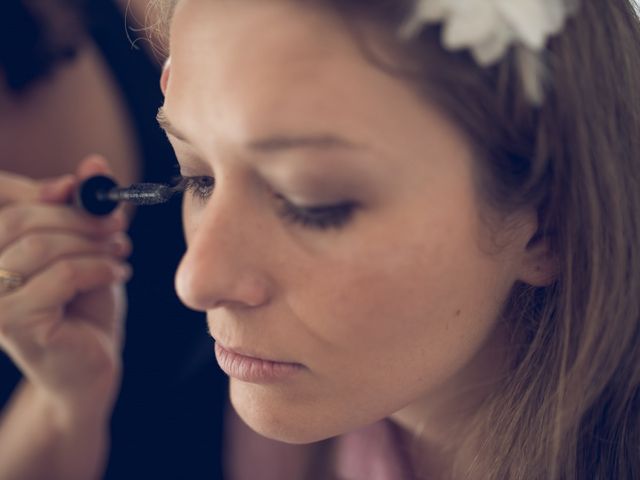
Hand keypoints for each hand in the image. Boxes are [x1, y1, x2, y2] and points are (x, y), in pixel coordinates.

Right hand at [0, 156, 130, 413]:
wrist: (89, 365)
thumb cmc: (83, 305)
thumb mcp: (86, 248)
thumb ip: (84, 207)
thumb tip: (94, 163)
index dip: (35, 188)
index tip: (78, 187)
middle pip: (20, 219)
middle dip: (79, 216)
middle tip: (117, 222)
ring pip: (43, 246)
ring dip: (93, 243)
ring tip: (121, 250)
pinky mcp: (12, 323)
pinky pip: (62, 276)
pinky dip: (99, 268)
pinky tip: (118, 273)